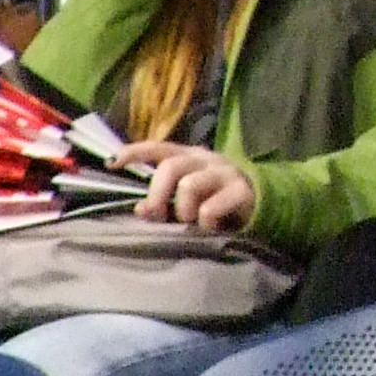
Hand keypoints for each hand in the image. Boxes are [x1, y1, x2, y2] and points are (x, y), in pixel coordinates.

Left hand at [117, 139, 256, 232]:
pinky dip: (204, 222)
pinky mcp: (241, 190)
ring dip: (183, 210)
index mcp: (187, 157)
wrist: (263, 206)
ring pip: (189, 185)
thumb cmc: (215, 202)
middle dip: (157, 195)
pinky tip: (210, 227)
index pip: (157, 148)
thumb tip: (139, 210)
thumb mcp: (185, 202)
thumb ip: (162, 203)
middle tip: (158, 216)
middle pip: (170, 167)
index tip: (112, 162)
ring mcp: (224, 172)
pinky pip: (210, 207)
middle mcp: (204, 159)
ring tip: (190, 222)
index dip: (134, 152)